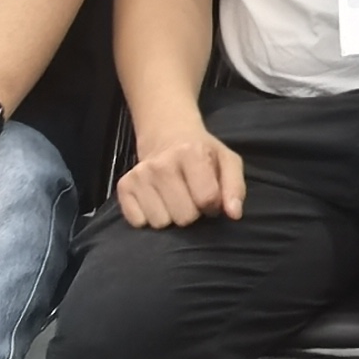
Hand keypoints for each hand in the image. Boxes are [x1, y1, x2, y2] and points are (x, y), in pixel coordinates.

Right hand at [117, 123, 247, 229]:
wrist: (168, 135)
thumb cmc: (203, 153)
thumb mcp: (227, 161)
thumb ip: (235, 187)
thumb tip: (234, 214)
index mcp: (191, 153)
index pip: (206, 199)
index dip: (212, 205)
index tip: (210, 196)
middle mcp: (161, 164)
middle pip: (184, 217)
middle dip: (192, 213)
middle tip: (190, 197)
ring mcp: (139, 175)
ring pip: (160, 223)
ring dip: (170, 216)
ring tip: (174, 198)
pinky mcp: (123, 186)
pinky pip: (138, 222)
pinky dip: (149, 217)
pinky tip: (156, 200)